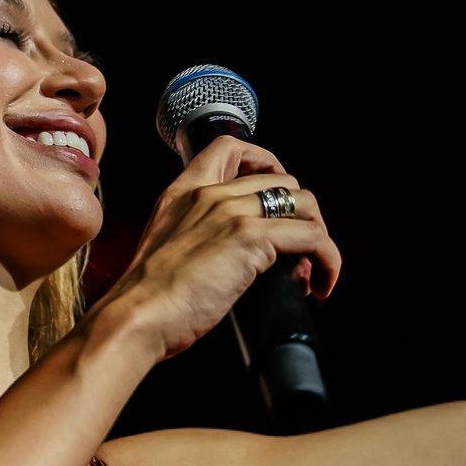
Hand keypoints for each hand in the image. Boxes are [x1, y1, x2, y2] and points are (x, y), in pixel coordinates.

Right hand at [92, 134, 342, 361]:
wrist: (137, 316)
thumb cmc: (148, 298)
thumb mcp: (165, 249)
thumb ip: (194, 238)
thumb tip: (237, 259)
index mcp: (183, 192)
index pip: (229, 148)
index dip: (264, 162)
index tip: (276, 193)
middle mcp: (209, 193)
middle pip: (282, 180)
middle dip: (300, 215)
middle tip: (298, 254)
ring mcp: (231, 212)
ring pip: (304, 203)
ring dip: (319, 237)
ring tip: (311, 272)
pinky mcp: (251, 237)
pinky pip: (313, 237)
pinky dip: (328, 260)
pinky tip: (321, 284)